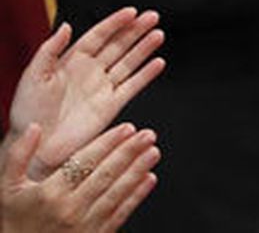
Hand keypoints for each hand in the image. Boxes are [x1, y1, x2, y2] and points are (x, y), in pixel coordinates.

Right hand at [1, 122, 159, 231]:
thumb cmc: (15, 222)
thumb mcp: (7, 189)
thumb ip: (18, 157)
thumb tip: (34, 127)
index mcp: (49, 193)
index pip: (84, 161)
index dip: (108, 143)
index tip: (127, 128)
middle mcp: (69, 208)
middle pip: (105, 174)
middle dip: (129, 152)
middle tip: (148, 135)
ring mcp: (84, 224)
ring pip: (117, 192)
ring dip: (138, 170)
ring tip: (153, 152)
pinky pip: (120, 214)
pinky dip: (136, 196)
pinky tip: (149, 179)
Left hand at [9, 8, 164, 179]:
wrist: (37, 144)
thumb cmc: (28, 112)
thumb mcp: (33, 76)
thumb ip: (49, 49)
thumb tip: (66, 26)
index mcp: (72, 61)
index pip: (98, 36)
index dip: (115, 23)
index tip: (132, 12)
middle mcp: (91, 71)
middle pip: (118, 45)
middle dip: (136, 30)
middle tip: (153, 17)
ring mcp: (102, 88)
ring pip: (129, 62)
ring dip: (144, 48)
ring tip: (158, 34)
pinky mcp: (111, 106)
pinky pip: (133, 86)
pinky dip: (146, 75)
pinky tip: (158, 63)